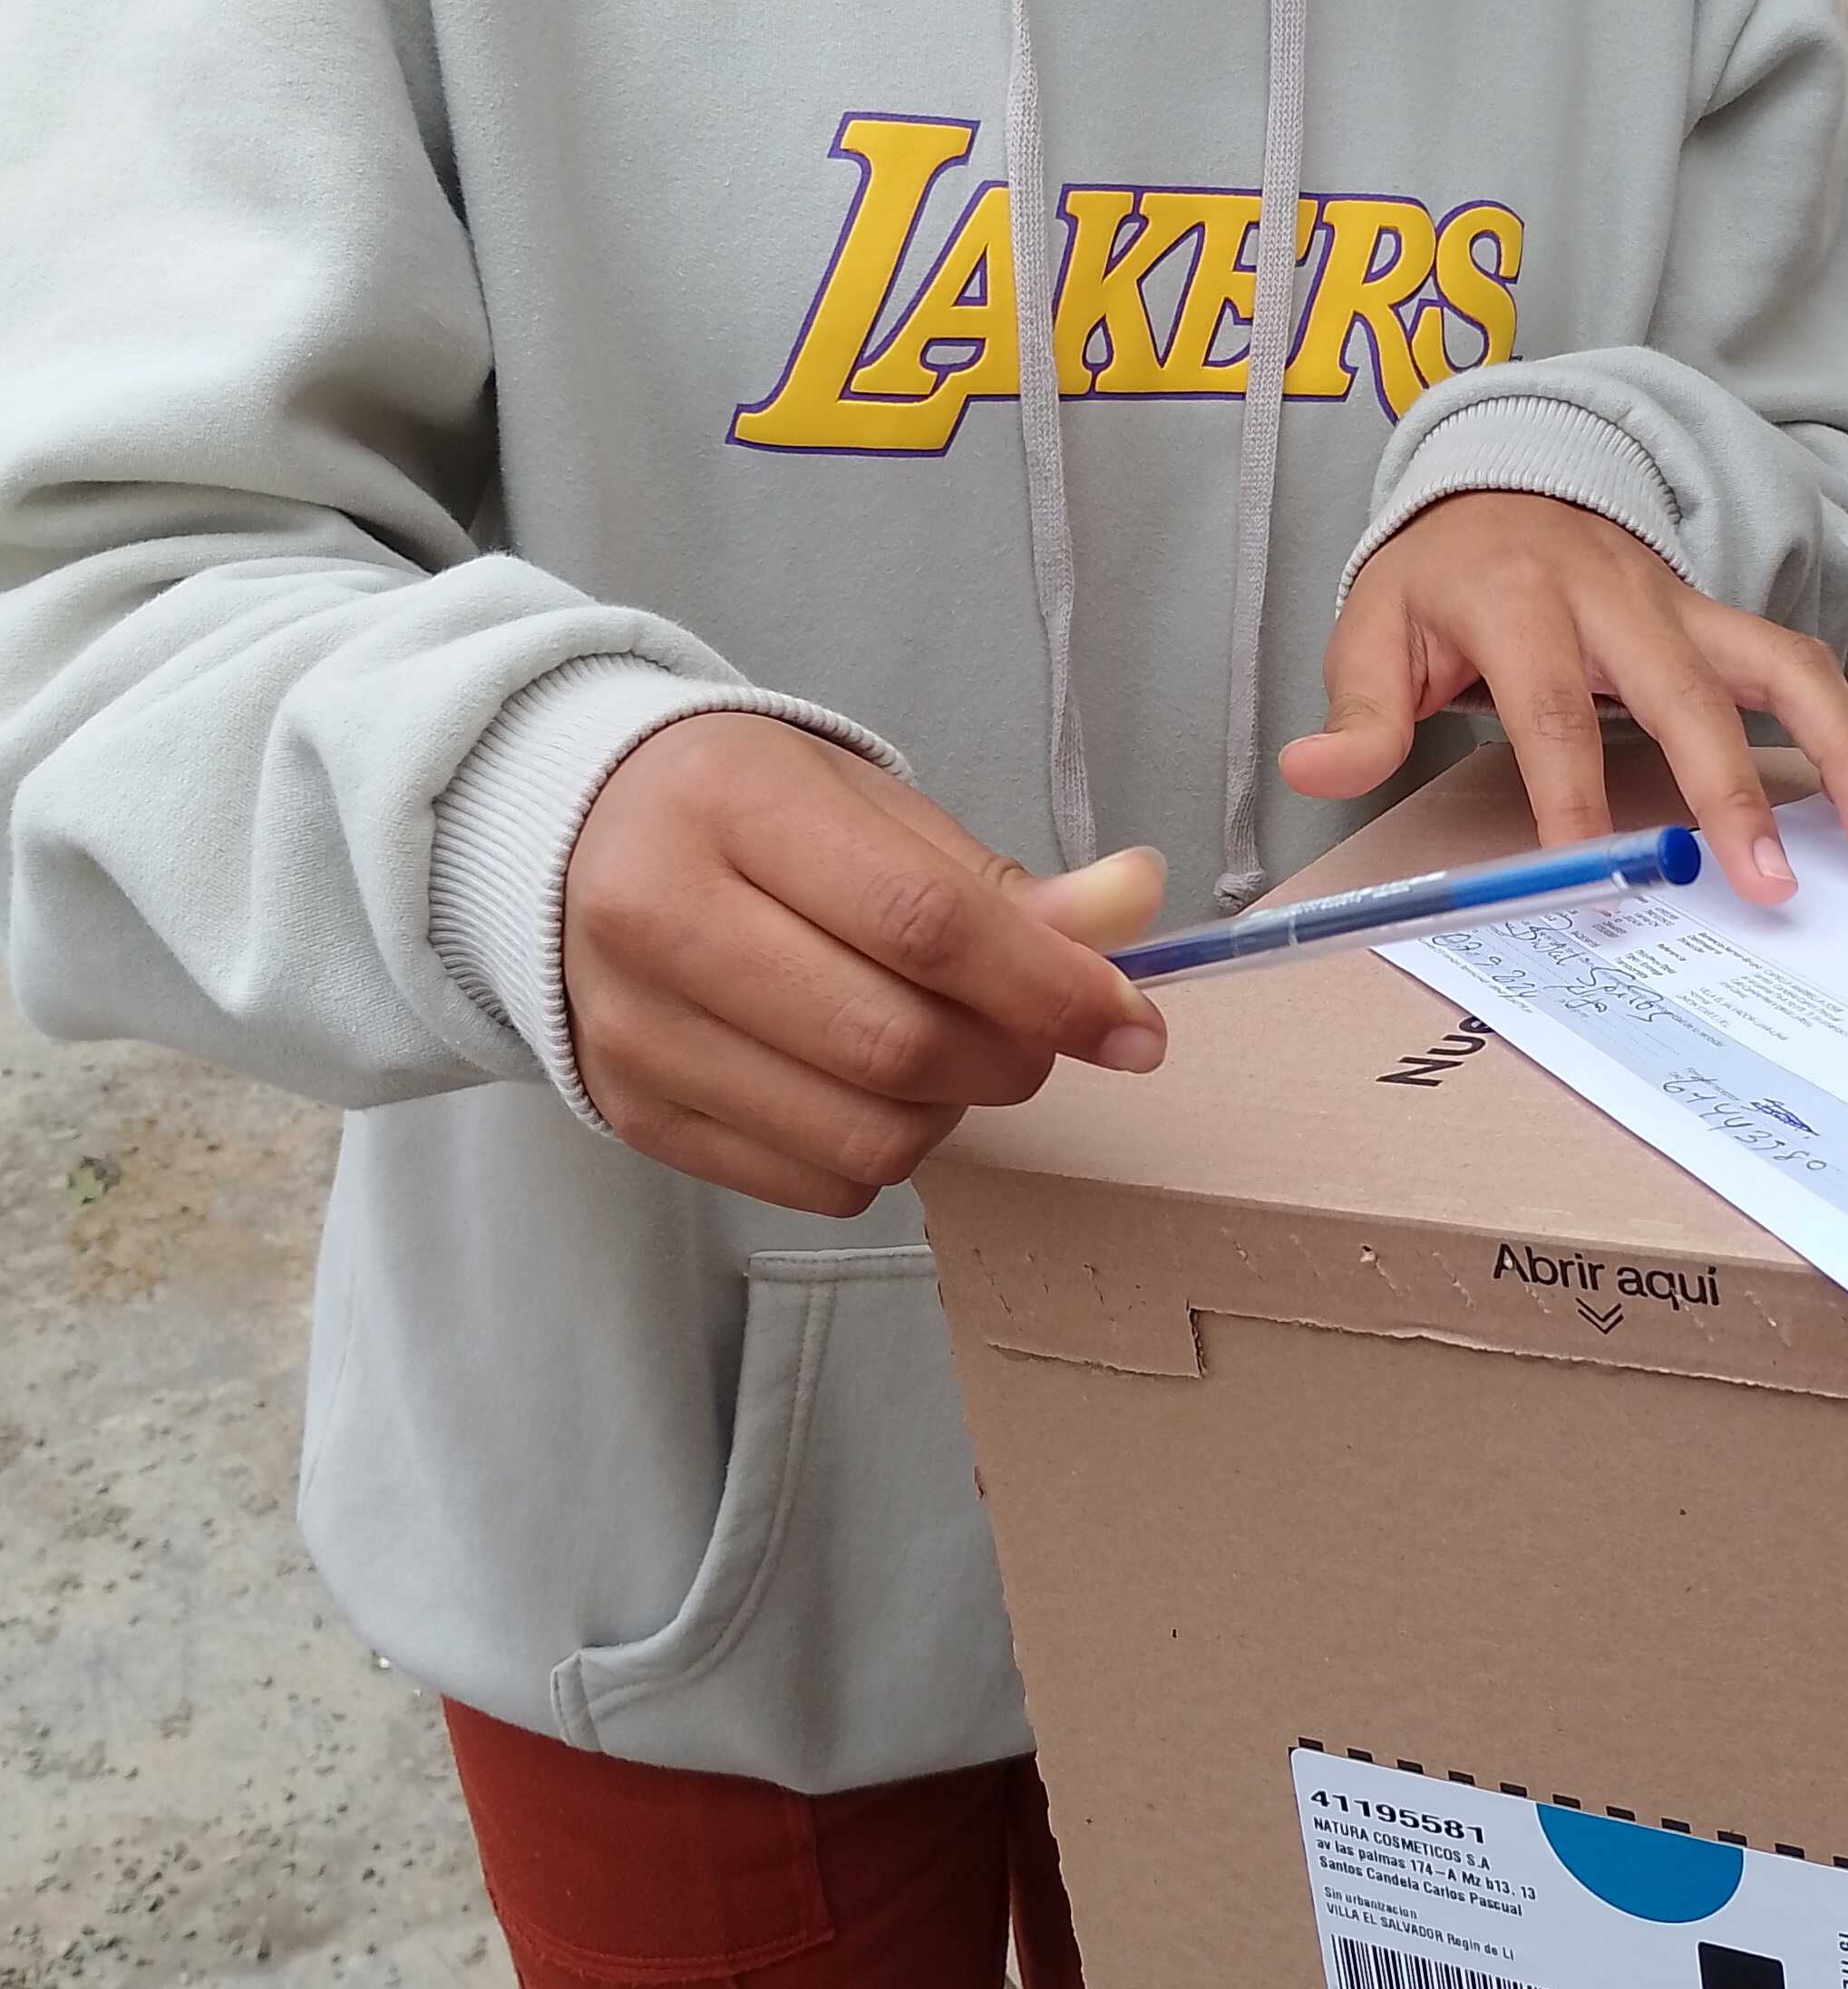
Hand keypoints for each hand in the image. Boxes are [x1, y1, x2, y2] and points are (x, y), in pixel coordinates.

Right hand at [563, 714, 1168, 1215]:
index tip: (1133, 1025)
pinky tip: (869, 1089)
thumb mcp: (869, 807)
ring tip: (944, 1055)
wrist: (573, 839)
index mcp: (730, 805)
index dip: (1048, 987)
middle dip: (1010, 1060)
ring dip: (950, 1114)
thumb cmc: (746, 812)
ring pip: (861, 1138)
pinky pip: (813, 1183)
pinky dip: (880, 1154)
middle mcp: (657, 919)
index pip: (923, 922)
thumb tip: (1133, 909)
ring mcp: (635, 1030)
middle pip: (893, 1044)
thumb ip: (999, 878)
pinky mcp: (633, 1114)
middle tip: (1037, 1038)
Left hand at [1282, 494, 1847, 906]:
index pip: (1551, 708)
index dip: (1573, 795)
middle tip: (1762, 883)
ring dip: (1838, 749)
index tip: (1597, 873)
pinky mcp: (1718, 618)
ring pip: (1777, 666)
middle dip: (1727, 791)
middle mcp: (1615, 594)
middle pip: (1684, 695)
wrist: (1498, 484)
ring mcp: (1680, 603)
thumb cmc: (1436, 580)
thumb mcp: (1373, 630)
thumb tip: (1312, 772)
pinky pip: (1796, 665)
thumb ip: (1357, 711)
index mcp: (1518, 599)